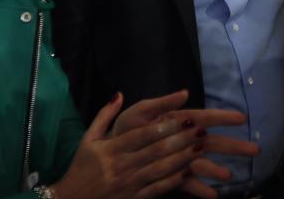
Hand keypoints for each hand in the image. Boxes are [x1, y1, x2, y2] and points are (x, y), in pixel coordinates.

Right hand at [51, 92, 207, 198]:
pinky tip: (190, 171)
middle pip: (156, 151)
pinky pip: (158, 188)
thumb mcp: (88, 139)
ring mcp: (129, 184)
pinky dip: (175, 180)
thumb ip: (104, 116)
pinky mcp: (135, 198)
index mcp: (111, 149)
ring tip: (201, 147)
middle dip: (180, 139)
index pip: (143, 135)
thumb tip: (118, 94)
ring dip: (183, 158)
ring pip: (160, 169)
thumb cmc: (82, 167)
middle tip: (200, 129)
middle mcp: (122, 166)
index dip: (165, 126)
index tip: (184, 117)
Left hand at [110, 90, 256, 197]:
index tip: (242, 118)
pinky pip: (188, 182)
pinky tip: (212, 195)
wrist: (109, 154)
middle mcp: (182, 140)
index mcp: (177, 121)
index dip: (222, 118)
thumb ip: (161, 102)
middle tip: (255, 150)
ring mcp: (179, 158)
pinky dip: (200, 188)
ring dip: (216, 168)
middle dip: (233, 146)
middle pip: (212, 142)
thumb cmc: (125, 130)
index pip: (204, 118)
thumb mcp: (140, 112)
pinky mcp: (172, 174)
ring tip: (229, 175)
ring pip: (203, 163)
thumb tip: (185, 92)